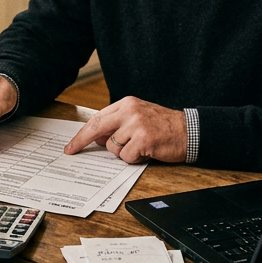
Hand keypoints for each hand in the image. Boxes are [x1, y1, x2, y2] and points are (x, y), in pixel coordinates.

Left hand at [63, 97, 186, 163]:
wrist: (189, 130)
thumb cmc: (164, 126)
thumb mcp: (139, 117)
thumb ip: (118, 124)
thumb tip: (97, 138)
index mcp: (127, 103)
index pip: (98, 118)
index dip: (83, 133)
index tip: (72, 144)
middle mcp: (130, 111)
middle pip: (97, 128)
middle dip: (81, 141)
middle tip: (71, 151)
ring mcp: (136, 125)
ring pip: (113, 147)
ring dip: (124, 152)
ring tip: (140, 147)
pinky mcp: (144, 139)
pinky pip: (126, 157)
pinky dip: (134, 159)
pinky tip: (146, 152)